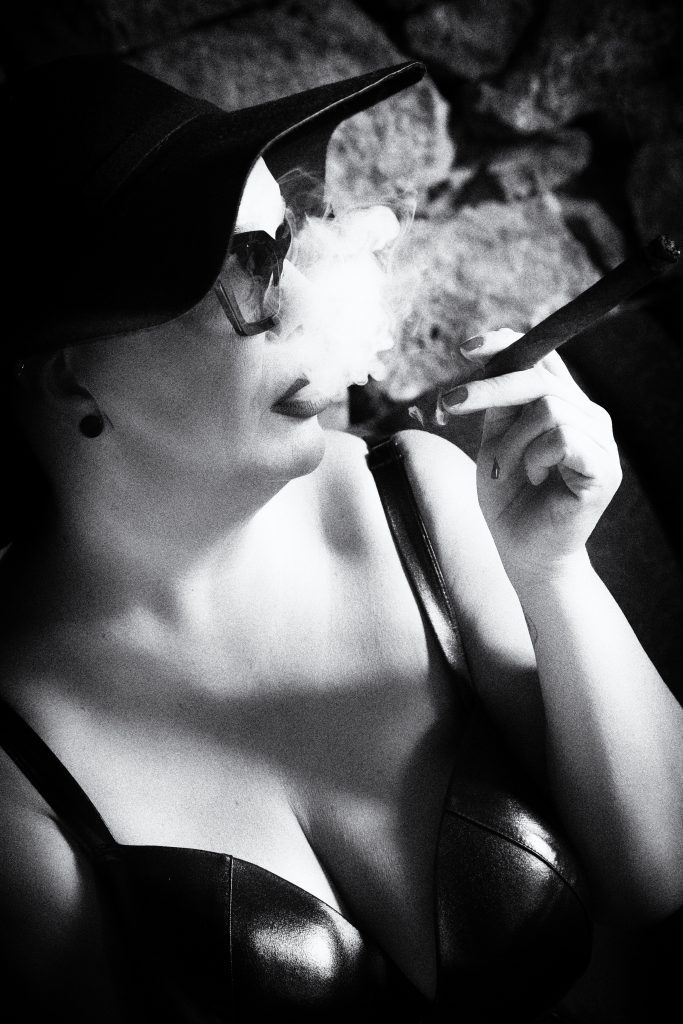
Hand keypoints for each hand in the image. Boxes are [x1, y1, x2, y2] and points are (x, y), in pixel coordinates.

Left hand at [441, 329, 622, 580]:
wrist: (524, 552)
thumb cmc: (509, 499)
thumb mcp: (496, 441)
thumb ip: (499, 404)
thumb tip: (487, 357)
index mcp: (565, 404)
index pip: (543, 358)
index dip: (506, 343)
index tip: (465, 350)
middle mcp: (589, 416)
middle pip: (539, 377)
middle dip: (488, 389)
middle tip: (449, 404)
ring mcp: (601, 441)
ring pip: (547, 408)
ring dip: (512, 442)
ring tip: (507, 470)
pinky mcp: (604, 468)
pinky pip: (562, 438)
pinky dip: (535, 458)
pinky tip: (535, 480)